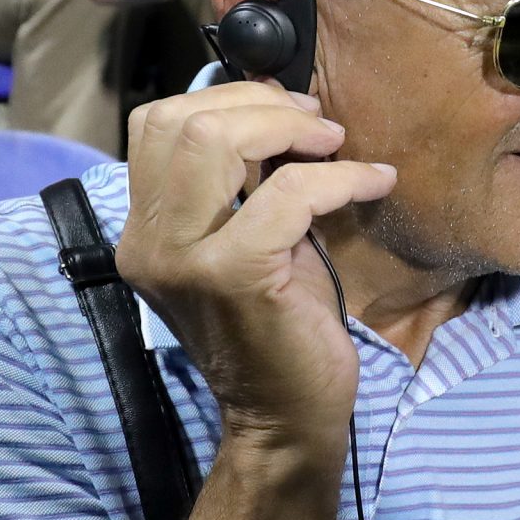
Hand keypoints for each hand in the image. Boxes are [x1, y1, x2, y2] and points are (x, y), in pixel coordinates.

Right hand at [114, 81, 398, 441]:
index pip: (157, 125)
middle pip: (183, 122)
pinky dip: (340, 178)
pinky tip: (375, 183)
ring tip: (336, 144)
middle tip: (318, 124)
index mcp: (144, 230)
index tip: (288, 114)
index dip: (227, 99)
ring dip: (290, 128)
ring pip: (215, 141)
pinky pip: (288, 193)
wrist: (285, 419)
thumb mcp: (250, 243)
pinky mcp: (233, 276)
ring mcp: (182, 259)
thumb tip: (278, 110)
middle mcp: (148, 242)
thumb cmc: (280, 329)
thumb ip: (244, 184)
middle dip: (260, 105)